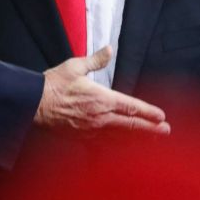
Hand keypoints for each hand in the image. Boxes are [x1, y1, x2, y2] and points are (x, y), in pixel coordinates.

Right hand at [33, 46, 169, 136]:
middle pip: (131, 125)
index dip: (148, 111)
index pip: (131, 106)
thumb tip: (109, 49)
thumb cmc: (54, 84)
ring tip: (152, 141)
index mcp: (101, 98)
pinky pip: (105, 145)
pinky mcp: (83, 138)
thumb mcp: (75, 66)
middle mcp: (100, 117)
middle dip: (150, 129)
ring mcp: (92, 130)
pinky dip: (119, 147)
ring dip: (139, 140)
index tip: (161, 115)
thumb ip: (95, 59)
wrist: (33, 104)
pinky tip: (126, 149)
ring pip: (121, 138)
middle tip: (166, 131)